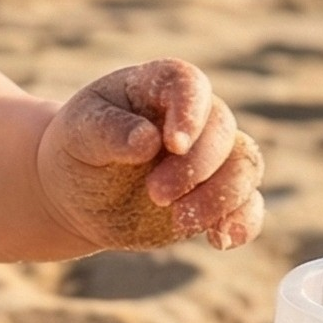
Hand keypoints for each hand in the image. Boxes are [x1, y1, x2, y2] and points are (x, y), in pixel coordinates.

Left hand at [38, 58, 262, 251]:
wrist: (74, 193)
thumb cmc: (76, 150)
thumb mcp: (78, 133)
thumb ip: (109, 131)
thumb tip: (148, 140)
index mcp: (157, 87)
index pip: (188, 83)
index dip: (190, 111)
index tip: (174, 144)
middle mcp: (194, 117)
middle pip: (222, 130)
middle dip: (196, 166)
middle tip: (156, 194)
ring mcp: (210, 157)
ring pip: (244, 166)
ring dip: (220, 197)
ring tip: (179, 221)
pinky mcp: (216, 196)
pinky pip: (248, 205)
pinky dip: (242, 222)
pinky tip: (219, 239)